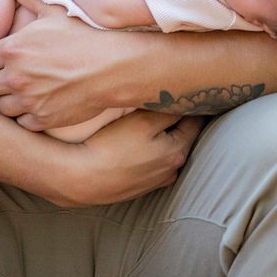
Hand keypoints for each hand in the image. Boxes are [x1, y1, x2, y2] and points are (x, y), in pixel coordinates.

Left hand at [0, 0, 141, 128]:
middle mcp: (15, 77)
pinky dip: (24, 114)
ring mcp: (28, 102)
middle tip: (9, 73)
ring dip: (6, 98)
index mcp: (12, 49)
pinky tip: (37, 101)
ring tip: (22, 88)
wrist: (115, 66)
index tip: (0, 56)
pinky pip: (20, 122)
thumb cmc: (85, 32)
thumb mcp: (55, 6)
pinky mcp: (42, 120)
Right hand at [52, 110, 202, 206]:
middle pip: (182, 136)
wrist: (82, 179)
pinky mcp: (139, 186)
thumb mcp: (144, 121)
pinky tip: (132, 142)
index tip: (184, 90)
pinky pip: (151, 161)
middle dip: (176, 119)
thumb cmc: (112, 147)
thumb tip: (185, 102)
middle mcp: (172, 170)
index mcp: (178, 152)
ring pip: (166, 149)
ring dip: (161, 135)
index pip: (195, 121)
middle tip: (164, 100)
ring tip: (146, 120)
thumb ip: (169, 111)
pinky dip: (148, 150)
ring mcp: (156, 181)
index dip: (190, 104)